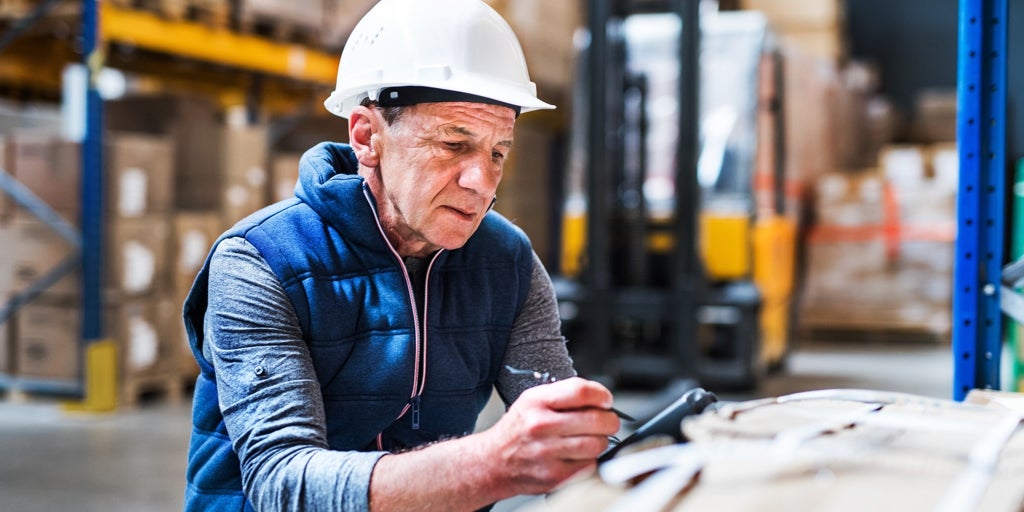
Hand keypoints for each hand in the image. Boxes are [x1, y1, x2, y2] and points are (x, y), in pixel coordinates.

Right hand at [481, 377, 620, 494]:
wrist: (493, 462)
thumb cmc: (518, 430)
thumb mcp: (532, 401)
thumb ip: (564, 395)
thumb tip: (600, 399)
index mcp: (536, 402)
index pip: (581, 391)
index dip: (602, 395)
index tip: (606, 400)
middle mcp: (540, 426)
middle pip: (595, 419)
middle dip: (609, 420)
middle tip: (608, 421)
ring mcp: (547, 453)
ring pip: (596, 445)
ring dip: (601, 441)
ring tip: (591, 438)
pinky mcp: (554, 476)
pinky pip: (589, 466)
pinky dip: (590, 460)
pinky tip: (577, 455)